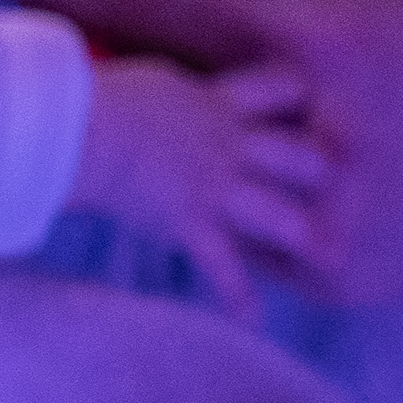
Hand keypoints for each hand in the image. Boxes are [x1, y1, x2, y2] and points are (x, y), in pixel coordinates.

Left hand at [0, 0, 402, 305]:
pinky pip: (251, 232)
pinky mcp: (340, 274)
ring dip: (175, 141)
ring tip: (189, 104)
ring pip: (195, 175)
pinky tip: (289, 171)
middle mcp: (309, 129)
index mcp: (317, 33)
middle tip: (82, 36)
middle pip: (150, 93)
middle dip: (105, 64)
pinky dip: (253, 198)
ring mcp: (322, 213)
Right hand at [68, 49, 328, 311]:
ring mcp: (214, 188)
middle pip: (300, 157)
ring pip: (278, 213)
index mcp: (221, 105)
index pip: (283, 88)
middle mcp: (230, 146)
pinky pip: (222, 265)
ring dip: (300, 235)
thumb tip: (173, 92)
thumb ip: (177, 93)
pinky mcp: (190, 223)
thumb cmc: (91, 99)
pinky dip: (237, 296)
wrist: (70, 131)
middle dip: (316, 169)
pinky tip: (253, 318)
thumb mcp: (150, 84)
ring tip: (331, 257)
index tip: (314, 104)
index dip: (301, 95)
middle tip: (330, 180)